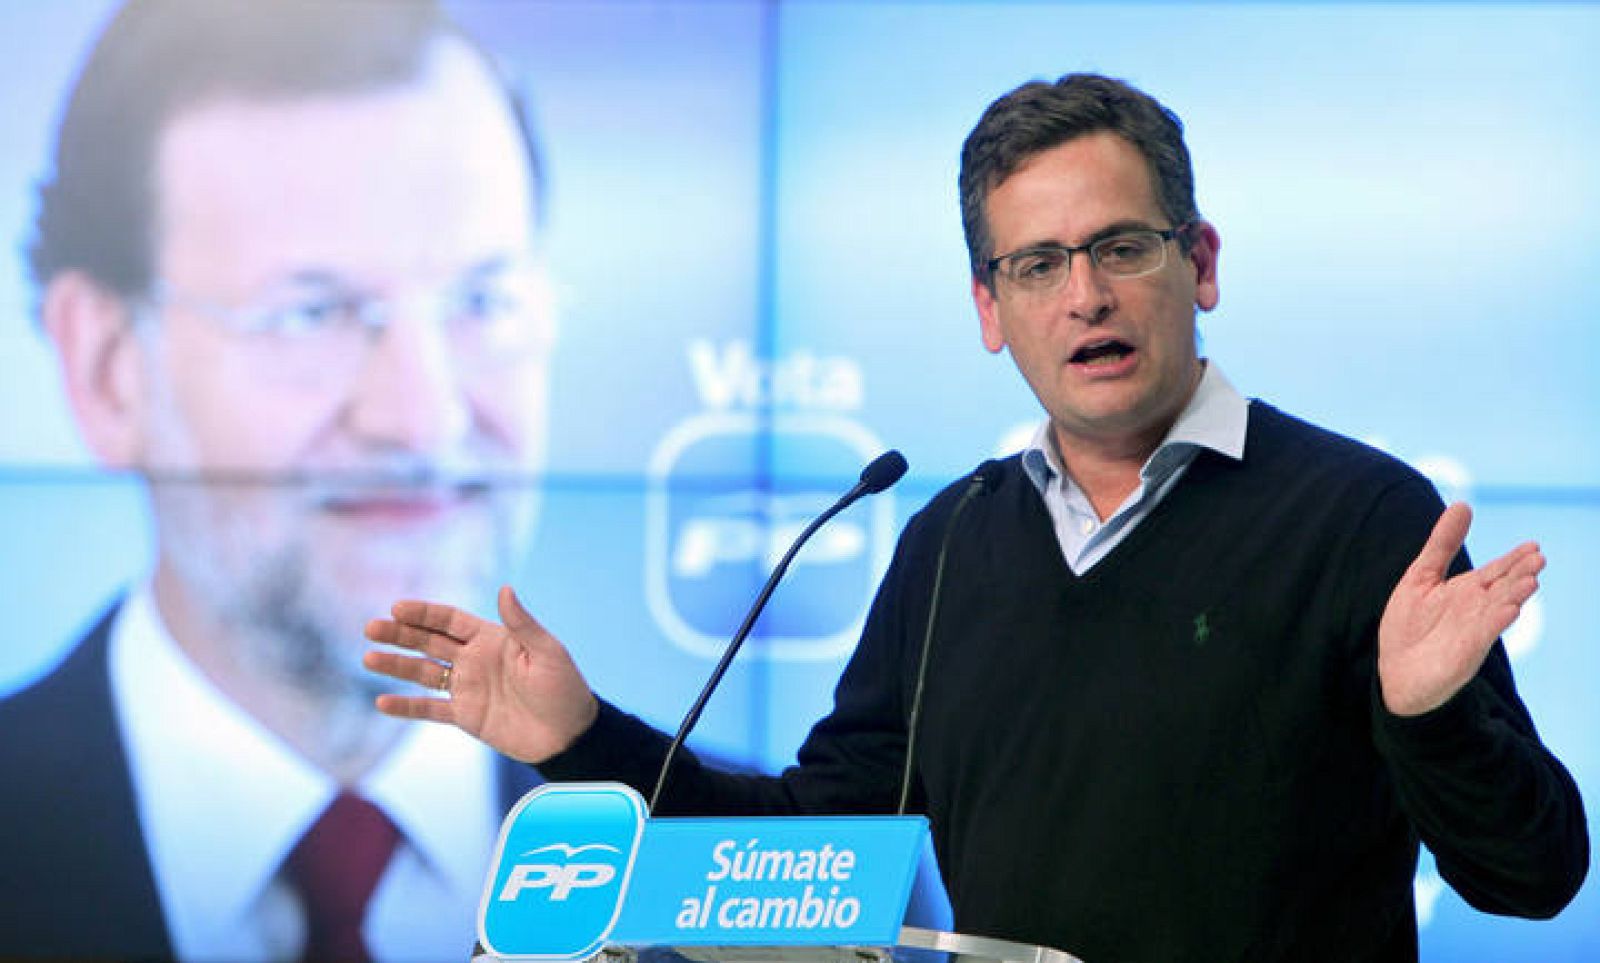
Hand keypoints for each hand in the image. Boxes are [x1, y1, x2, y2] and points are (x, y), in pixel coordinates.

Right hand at [362, 585, 598, 762]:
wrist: (569, 734)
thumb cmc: (563, 688)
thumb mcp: (546, 652)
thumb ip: (522, 624)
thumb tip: (505, 588)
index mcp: (492, 639)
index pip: (450, 620)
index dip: (424, 613)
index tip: (397, 607)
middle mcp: (475, 660)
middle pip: (429, 642)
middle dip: (400, 634)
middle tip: (371, 628)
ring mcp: (468, 688)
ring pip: (424, 673)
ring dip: (397, 666)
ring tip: (369, 658)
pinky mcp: (467, 716)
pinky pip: (430, 709)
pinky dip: (407, 707)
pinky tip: (383, 702)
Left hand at [1378, 502, 1543, 716]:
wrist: (1395, 671)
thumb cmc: (1410, 625)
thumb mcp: (1421, 576)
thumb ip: (1441, 544)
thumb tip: (1462, 504)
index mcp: (1467, 591)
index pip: (1496, 571)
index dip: (1514, 559)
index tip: (1533, 546)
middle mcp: (1475, 609)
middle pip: (1503, 588)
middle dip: (1520, 574)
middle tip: (1538, 558)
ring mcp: (1472, 631)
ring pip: (1498, 610)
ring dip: (1514, 597)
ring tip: (1530, 582)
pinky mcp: (1464, 652)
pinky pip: (1482, 635)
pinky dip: (1495, 622)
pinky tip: (1508, 609)